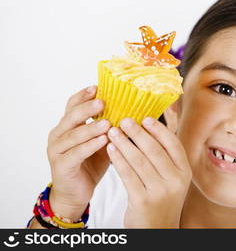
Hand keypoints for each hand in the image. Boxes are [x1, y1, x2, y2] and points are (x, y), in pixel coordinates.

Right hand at [47, 86, 110, 220]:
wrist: (76, 193)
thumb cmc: (91, 164)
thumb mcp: (103, 142)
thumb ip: (111, 127)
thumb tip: (134, 111)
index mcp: (68, 125)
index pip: (73, 104)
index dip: (83, 95)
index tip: (97, 87)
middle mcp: (59, 134)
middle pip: (71, 116)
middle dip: (87, 108)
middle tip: (102, 101)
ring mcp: (57, 150)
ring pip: (72, 134)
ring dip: (90, 127)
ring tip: (106, 122)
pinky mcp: (61, 166)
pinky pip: (75, 153)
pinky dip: (89, 146)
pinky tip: (102, 141)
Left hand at [106, 117, 191, 227]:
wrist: (157, 228)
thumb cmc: (161, 199)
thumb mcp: (172, 179)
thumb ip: (165, 158)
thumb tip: (148, 129)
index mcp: (184, 171)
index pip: (173, 144)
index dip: (158, 129)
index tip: (145, 118)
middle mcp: (175, 180)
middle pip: (154, 149)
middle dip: (137, 132)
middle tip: (124, 120)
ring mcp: (159, 191)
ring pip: (138, 160)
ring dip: (124, 143)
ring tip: (113, 132)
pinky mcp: (142, 200)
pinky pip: (127, 174)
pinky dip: (118, 159)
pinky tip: (110, 149)